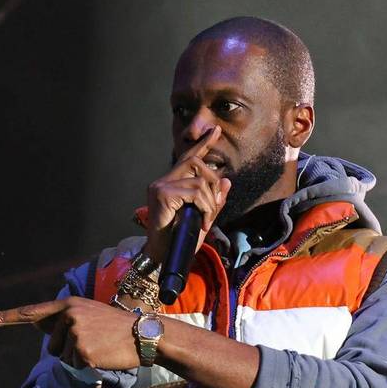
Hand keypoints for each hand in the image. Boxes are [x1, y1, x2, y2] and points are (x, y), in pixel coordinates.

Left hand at [0, 297, 141, 370]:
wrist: (145, 335)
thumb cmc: (116, 327)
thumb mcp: (88, 315)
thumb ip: (62, 320)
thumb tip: (36, 324)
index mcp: (67, 305)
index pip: (31, 312)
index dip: (5, 317)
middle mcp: (67, 316)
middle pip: (52, 346)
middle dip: (69, 349)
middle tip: (94, 341)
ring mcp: (74, 334)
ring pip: (63, 358)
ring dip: (80, 358)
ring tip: (100, 346)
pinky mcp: (82, 352)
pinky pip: (75, 366)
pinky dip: (88, 366)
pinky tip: (103, 355)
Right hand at [145, 126, 231, 261]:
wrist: (164, 257)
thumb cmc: (180, 240)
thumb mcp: (203, 217)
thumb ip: (213, 200)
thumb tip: (226, 182)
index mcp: (170, 184)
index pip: (188, 158)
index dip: (203, 145)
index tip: (215, 130)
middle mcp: (162, 181)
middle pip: (196, 163)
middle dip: (212, 183)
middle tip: (213, 207)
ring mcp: (160, 187)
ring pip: (199, 180)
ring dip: (210, 202)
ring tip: (206, 220)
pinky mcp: (161, 194)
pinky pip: (195, 191)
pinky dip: (206, 207)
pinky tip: (203, 222)